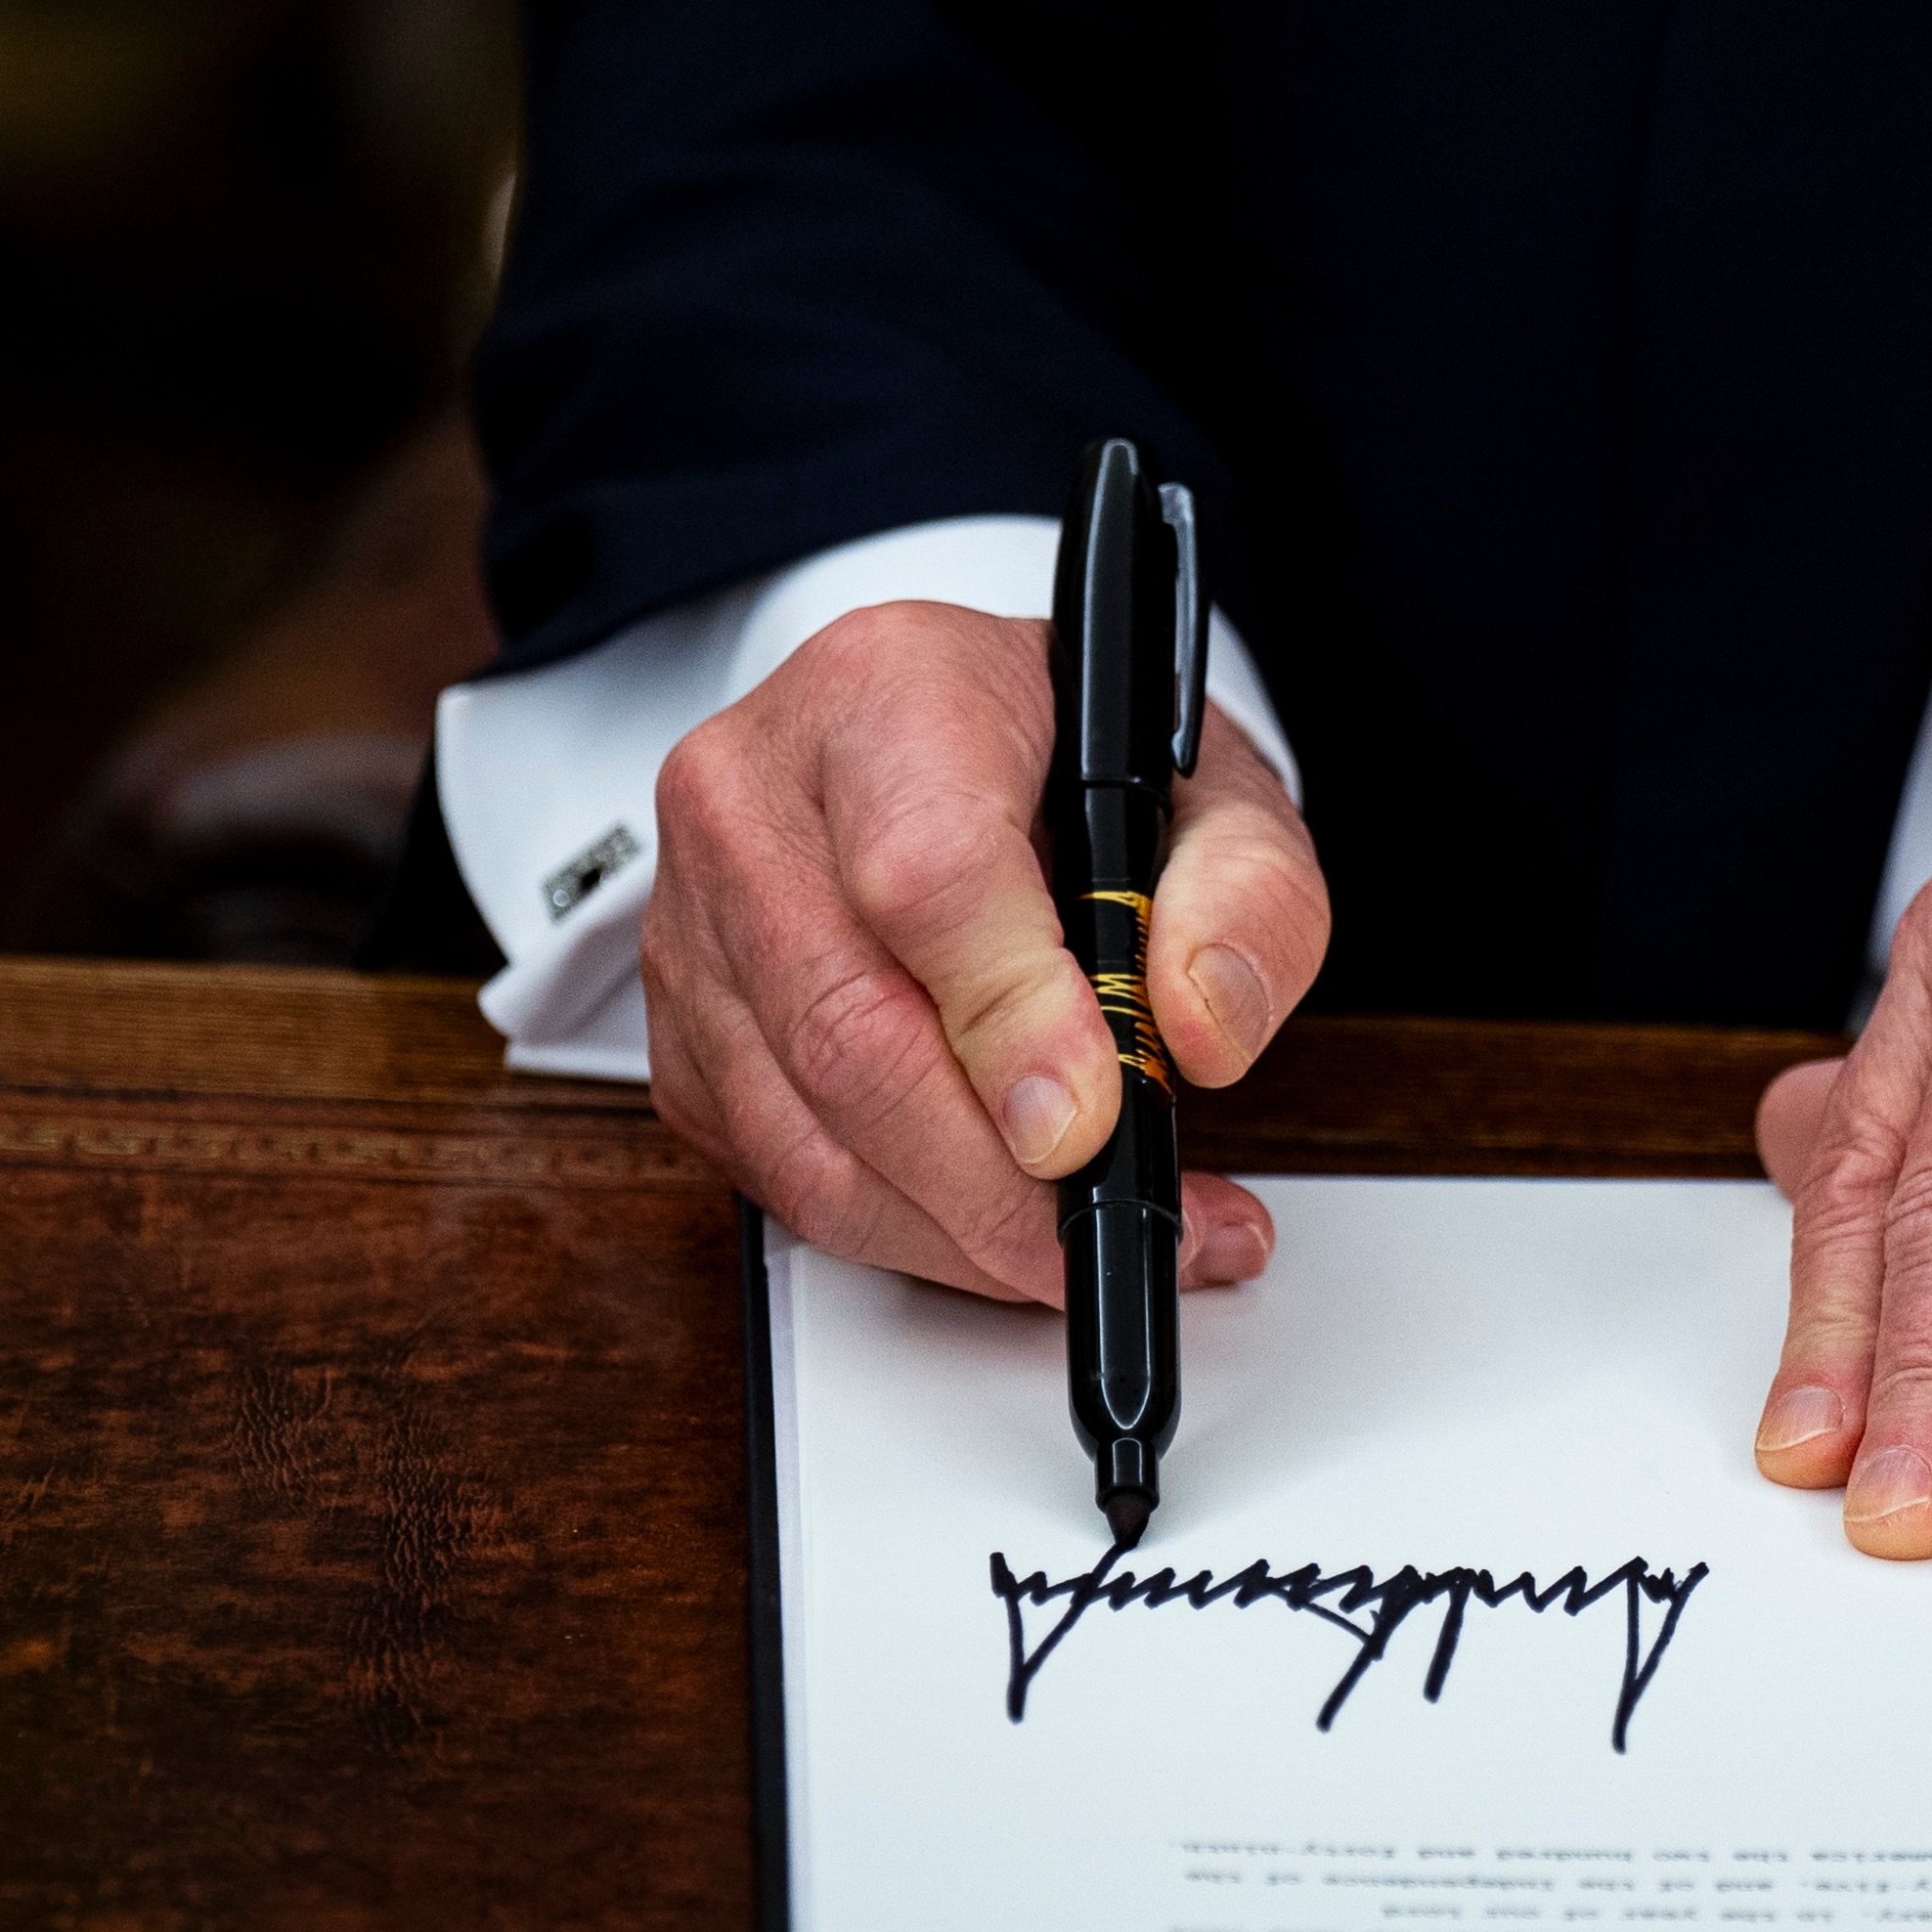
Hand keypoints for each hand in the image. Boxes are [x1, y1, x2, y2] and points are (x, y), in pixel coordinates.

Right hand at [642, 599, 1331, 1302]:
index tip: (1094, 1120)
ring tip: (1092, 1240)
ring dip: (964, 1230)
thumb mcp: (1222, 795)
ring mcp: (697, 921)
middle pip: (849, 1030)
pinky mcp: (684, 1035)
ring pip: (806, 1136)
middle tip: (1120, 1218)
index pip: (927, 875)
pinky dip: (909, 1234)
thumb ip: (1247, 898)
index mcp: (893, 691)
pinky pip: (782, 1180)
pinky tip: (1009, 1228)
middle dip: (998, 1177)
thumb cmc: (1086, 765)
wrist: (981, 750)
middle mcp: (758, 795)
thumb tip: (1198, 1027)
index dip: (1011, 1021)